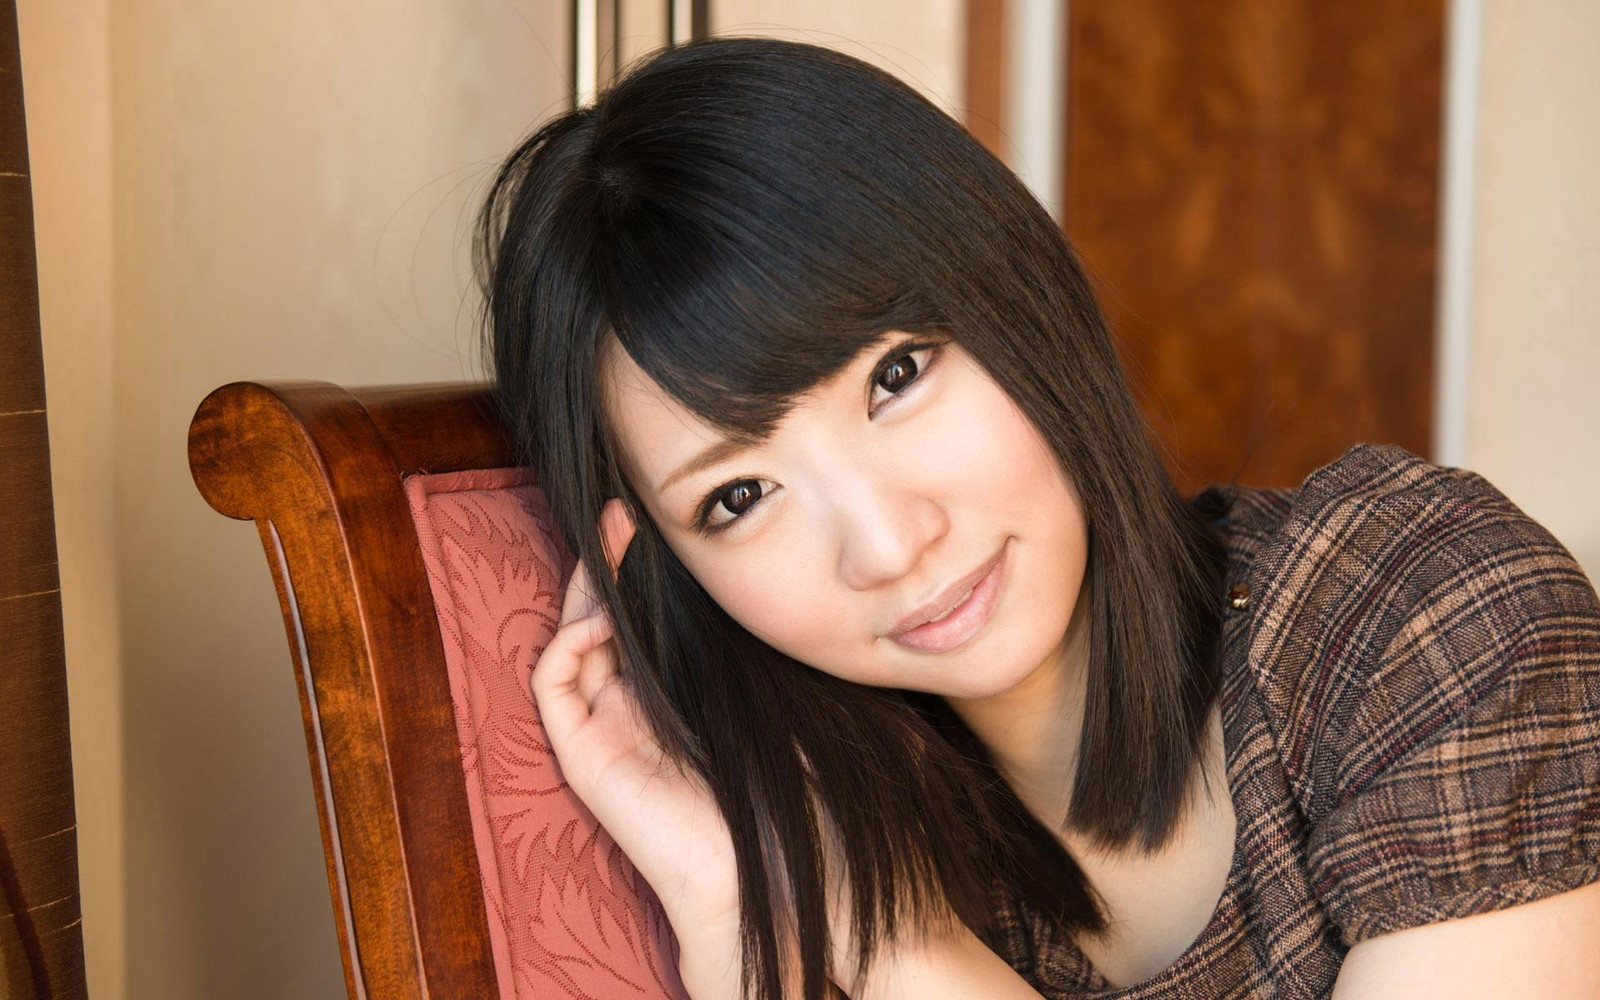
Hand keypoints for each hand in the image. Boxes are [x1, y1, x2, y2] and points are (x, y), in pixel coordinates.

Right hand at [532, 499, 740, 942]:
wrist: (749, 870)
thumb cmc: (768, 796)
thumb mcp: (761, 704)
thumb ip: (743, 656)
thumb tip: (754, 588)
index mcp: (667, 701)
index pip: (638, 623)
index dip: (638, 575)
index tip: (654, 524)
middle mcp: (627, 711)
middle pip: (597, 622)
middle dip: (605, 567)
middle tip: (619, 515)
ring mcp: (600, 732)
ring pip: (571, 642)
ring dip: (585, 592)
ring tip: (608, 546)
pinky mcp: (581, 756)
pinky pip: (553, 684)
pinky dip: (567, 644)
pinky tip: (597, 620)